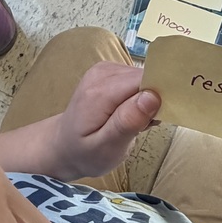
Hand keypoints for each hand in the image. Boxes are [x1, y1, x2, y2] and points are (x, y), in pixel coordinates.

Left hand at [52, 62, 159, 179]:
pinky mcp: (111, 71)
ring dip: (148, 101)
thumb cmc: (85, 153)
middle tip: (141, 126)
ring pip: (145, 78)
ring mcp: (106, 69)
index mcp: (100, 93)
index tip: (153, 120)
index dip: (158, 98)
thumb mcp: (106, 149)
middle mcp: (102, 73)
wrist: (63, 145)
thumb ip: (127, 122)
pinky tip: (130, 114)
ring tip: (133, 123)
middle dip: (154, 101)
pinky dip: (141, 98)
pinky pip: (138, 79)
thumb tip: (152, 96)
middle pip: (146, 77)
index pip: (144, 81)